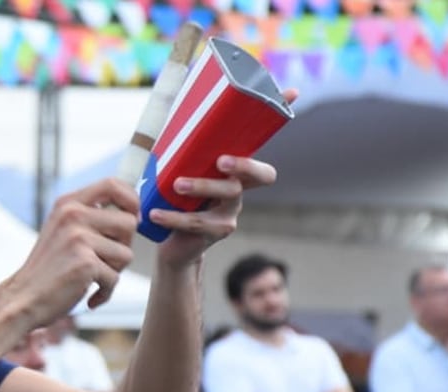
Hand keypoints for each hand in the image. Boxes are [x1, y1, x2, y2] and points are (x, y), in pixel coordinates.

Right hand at [16, 178, 138, 325]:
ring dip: (114, 270)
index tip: (132, 217)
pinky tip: (89, 295)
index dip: (132, 200)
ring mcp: (78, 239)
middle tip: (104, 259)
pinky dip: (105, 291)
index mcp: (68, 204)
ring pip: (126, 253)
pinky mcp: (85, 263)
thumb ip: (91, 217)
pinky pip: (115, 277)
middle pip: (129, 222)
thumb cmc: (49, 269)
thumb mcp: (63, 230)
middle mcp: (72, 216)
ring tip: (91, 276)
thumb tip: (136, 213)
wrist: (23, 299)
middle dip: (124, 245)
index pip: (113, 184)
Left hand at [151, 89, 298, 267]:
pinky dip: (174, 217)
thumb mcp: (173, 170)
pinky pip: (198, 222)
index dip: (280, 115)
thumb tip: (163, 112)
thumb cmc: (172, 200)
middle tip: (222, 161)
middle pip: (261, 174)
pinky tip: (154, 213)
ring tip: (177, 185)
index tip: (292, 91)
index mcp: (234, 167)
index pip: (262, 138)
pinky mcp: (218, 231)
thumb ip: (176, 148)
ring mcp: (232, 211)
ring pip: (229, 194)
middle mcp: (240, 187)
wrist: (171, 244)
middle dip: (245, 165)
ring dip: (203, 187)